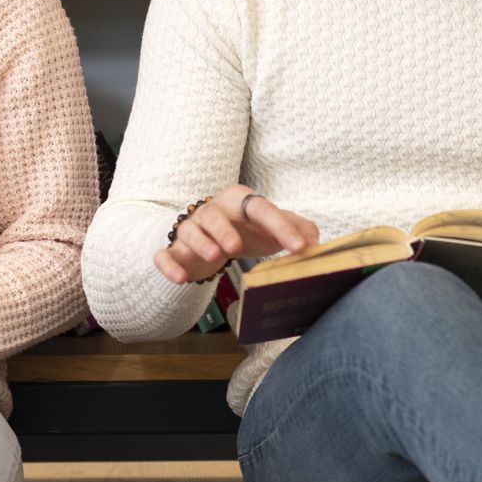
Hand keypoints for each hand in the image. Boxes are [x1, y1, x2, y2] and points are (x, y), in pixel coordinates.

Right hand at [152, 185, 320, 286]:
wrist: (210, 235)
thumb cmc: (246, 229)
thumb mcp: (271, 227)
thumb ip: (296, 229)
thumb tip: (316, 240)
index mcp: (239, 202)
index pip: (261, 209)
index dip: (281, 227)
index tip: (300, 247)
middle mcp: (211, 211)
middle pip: (214, 214)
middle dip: (223, 228)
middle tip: (237, 246)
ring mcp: (190, 230)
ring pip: (189, 231)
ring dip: (200, 243)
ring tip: (214, 257)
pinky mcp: (174, 250)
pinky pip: (165, 254)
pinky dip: (169, 265)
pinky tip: (180, 279)